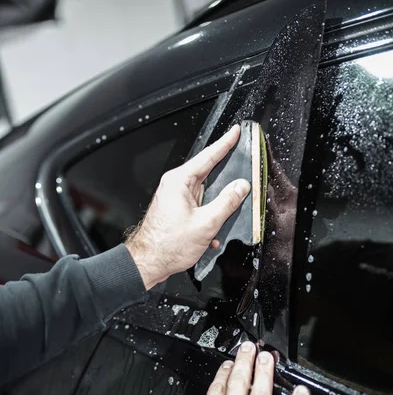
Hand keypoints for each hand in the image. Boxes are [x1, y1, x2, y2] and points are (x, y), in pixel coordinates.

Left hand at [126, 125, 249, 289]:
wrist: (148, 262)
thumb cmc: (167, 245)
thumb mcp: (206, 223)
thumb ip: (226, 202)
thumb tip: (240, 187)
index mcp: (179, 181)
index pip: (207, 156)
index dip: (224, 143)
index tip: (235, 131)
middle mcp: (176, 186)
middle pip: (208, 172)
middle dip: (225, 173)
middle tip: (241, 163)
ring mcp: (176, 197)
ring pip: (206, 191)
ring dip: (217, 204)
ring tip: (225, 213)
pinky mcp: (178, 209)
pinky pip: (200, 205)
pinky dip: (209, 216)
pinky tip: (212, 233)